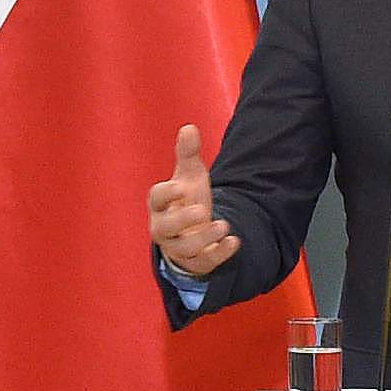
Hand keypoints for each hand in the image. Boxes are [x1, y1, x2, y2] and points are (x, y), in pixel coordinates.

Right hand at [148, 125, 238, 275]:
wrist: (192, 230)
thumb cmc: (186, 200)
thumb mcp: (189, 176)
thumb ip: (188, 154)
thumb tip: (189, 128)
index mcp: (160, 205)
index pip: (156, 199)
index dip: (166, 194)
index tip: (181, 187)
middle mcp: (164, 228)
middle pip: (164, 228)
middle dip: (182, 220)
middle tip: (202, 210)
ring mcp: (179, 247)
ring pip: (184, 248)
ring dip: (204, 238)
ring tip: (224, 225)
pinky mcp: (196, 262)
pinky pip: (204, 262)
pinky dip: (220, 253)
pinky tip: (234, 241)